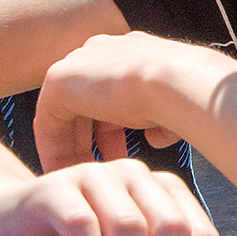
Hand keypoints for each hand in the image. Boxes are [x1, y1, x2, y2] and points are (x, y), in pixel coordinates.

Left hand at [36, 32, 233, 172]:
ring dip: (72, 151)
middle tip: (96, 178)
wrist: (181, 83)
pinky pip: (48, 122)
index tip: (119, 163)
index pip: (109, 95)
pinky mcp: (59, 80)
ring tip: (80, 183)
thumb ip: (158, 122)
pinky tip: (64, 176)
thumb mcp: (173, 110)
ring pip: (65, 116)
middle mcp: (98, 52)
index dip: (113, 133)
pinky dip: (54, 150)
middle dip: (90, 145)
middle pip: (84, 106)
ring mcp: (76, 63)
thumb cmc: (188, 99)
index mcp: (126, 53)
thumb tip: (153, 138)